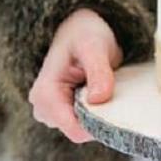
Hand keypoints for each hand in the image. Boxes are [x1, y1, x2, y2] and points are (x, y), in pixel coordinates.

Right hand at [28, 8, 123, 143]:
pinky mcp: (61, 113)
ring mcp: (51, 112)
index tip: (117, 103)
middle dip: (100, 116)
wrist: (81, 29)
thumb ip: (98, 71)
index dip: (100, 123)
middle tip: (111, 87)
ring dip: (99, 113)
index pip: (75, 130)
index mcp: (45, 93)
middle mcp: (43, 108)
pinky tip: (101, 92)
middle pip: (80, 131)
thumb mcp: (94, 46)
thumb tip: (99, 99)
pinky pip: (83, 123)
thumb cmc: (85, 33)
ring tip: (104, 86)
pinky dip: (97, 112)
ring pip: (83, 128)